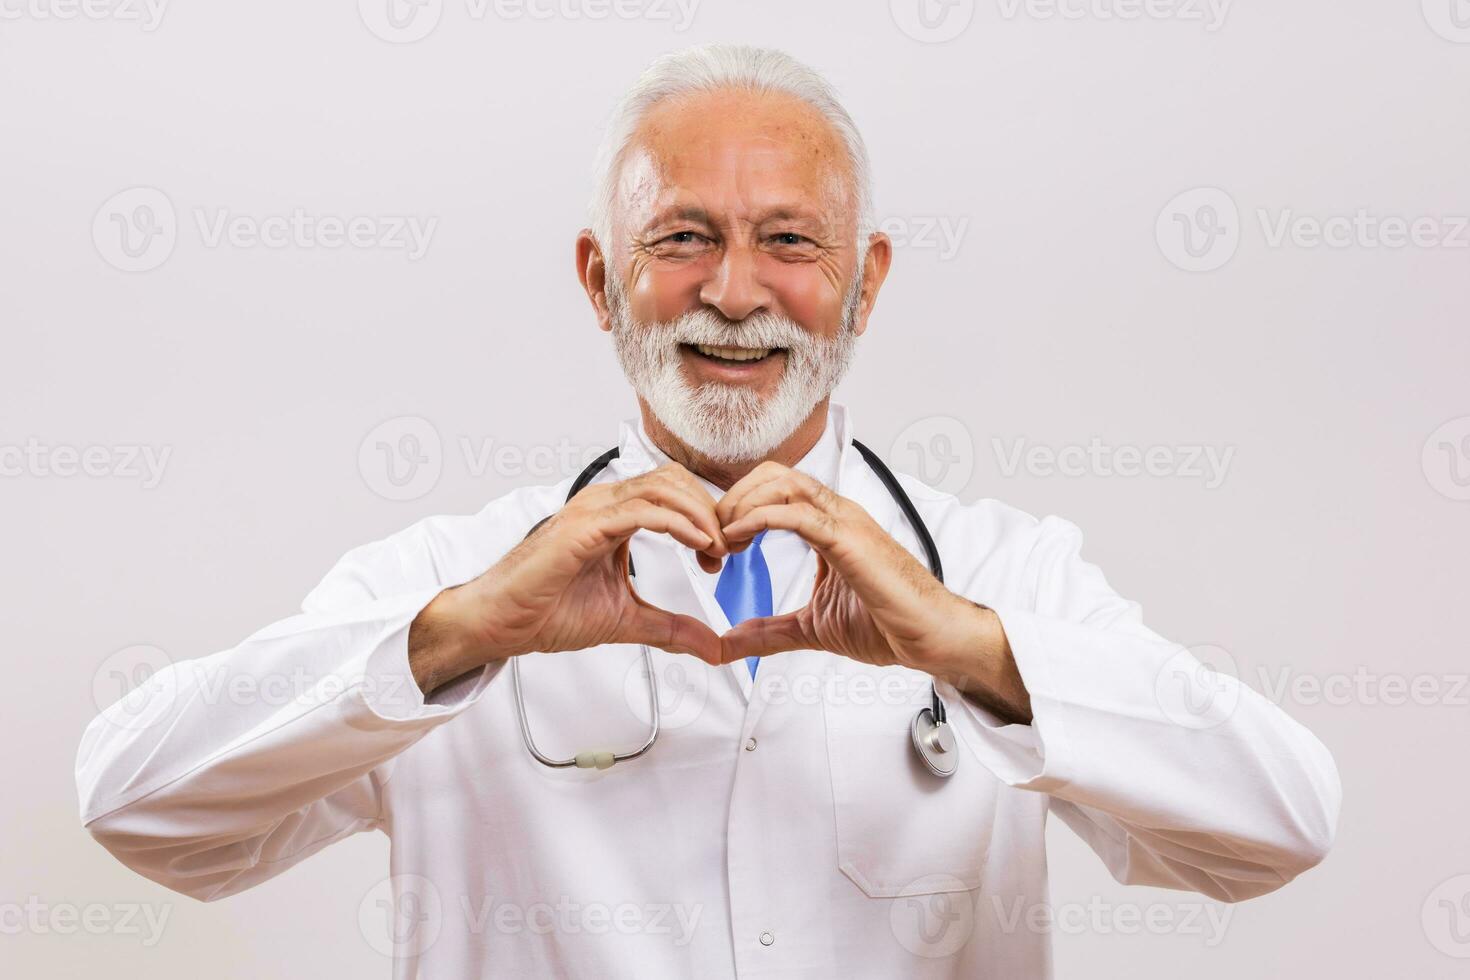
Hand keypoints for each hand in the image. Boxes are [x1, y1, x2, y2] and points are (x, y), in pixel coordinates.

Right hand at [409, 463, 727, 691]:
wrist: (500, 622)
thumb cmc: (547, 611)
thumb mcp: (627, 619)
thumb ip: (671, 628)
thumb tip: (712, 647)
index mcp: (613, 515)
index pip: (673, 493)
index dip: (706, 517)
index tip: (722, 555)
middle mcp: (604, 504)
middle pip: (674, 480)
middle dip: (709, 511)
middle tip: (726, 551)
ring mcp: (592, 510)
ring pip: (663, 487)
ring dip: (700, 515)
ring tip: (716, 548)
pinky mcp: (584, 527)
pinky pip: (642, 511)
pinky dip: (678, 524)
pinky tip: (698, 544)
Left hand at [715, 462, 1029, 721]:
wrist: (932, 638)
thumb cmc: (889, 625)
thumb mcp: (811, 629)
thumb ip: (769, 632)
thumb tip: (730, 642)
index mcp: (829, 526)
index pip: (775, 491)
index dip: (738, 508)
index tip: (716, 543)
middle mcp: (838, 515)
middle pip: (774, 475)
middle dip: (733, 498)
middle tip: (711, 536)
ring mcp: (845, 523)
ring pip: (783, 484)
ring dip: (742, 505)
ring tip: (722, 538)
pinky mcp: (849, 540)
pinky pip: (797, 514)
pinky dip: (759, 518)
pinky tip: (739, 538)